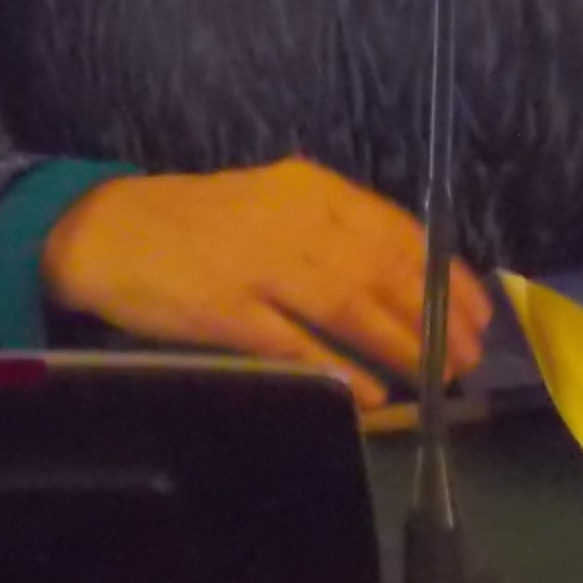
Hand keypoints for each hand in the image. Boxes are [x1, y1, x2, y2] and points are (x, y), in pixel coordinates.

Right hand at [37, 158, 496, 407]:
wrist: (104, 230)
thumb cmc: (195, 224)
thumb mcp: (271, 207)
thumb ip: (331, 237)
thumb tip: (402, 284)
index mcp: (309, 189)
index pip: (399, 231)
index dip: (445, 275)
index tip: (479, 314)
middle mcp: (292, 218)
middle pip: (383, 270)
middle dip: (433, 318)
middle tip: (465, 359)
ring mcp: (256, 262)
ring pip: (349, 304)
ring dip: (400, 343)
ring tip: (434, 377)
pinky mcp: (223, 306)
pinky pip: (292, 341)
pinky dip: (335, 367)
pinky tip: (369, 393)